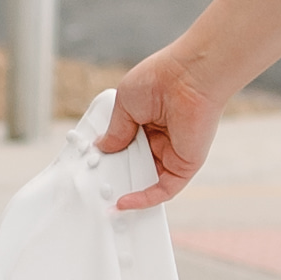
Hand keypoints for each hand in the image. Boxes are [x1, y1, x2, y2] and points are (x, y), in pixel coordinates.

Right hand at [100, 41, 233, 206]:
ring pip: (147, 179)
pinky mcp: (185, 165)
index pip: (126, 146)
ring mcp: (173, 152)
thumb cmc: (160, 79)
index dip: (110, 157)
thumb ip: (115, 130)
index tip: (92, 166)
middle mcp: (161, 138)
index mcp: (147, 121)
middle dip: (116, 176)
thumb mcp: (124, 104)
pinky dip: (144, 199)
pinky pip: (164, 189)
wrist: (188, 77)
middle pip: (136, 165)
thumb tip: (101, 148)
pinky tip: (123, 203)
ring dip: (126, 189)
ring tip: (102, 197)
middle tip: (94, 186)